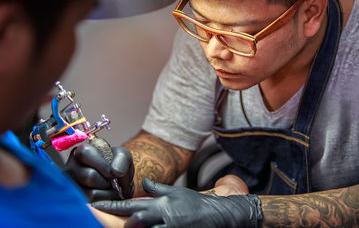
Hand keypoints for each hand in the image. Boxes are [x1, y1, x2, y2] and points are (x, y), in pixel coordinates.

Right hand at [64, 143, 133, 201]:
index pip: (85, 153)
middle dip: (106, 181)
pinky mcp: (75, 200)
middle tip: (112, 181)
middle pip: (89, 175)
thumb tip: (115, 171)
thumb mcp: (124, 157)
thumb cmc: (117, 167)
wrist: (118, 185)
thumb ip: (122, 158)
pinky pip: (92, 204)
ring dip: (107, 193)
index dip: (102, 164)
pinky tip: (105, 196)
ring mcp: (70, 185)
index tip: (112, 171)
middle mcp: (71, 166)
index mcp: (82, 151)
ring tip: (109, 188)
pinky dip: (104, 201)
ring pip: (90, 193)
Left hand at [91, 178, 262, 227]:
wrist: (216, 216)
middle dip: (125, 225)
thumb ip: (157, 188)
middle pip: (136, 221)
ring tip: (132, 226)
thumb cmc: (194, 204)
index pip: (130, 204)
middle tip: (116, 224)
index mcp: (160, 203)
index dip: (112, 205)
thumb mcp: (175, 192)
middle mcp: (162, 216)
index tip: (95, 205)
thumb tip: (143, 182)